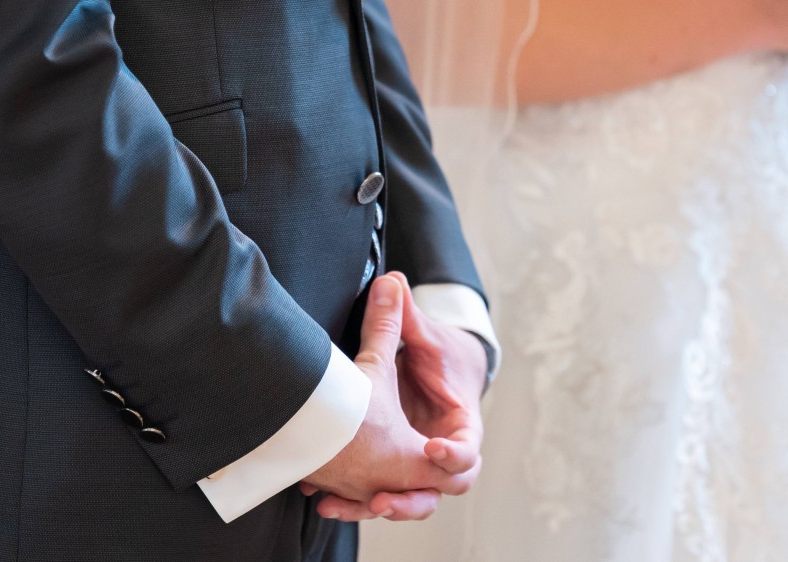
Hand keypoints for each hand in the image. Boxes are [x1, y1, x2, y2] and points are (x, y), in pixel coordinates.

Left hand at [298, 276, 464, 521]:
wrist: (450, 373)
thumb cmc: (443, 356)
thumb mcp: (426, 337)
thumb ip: (406, 317)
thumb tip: (391, 279)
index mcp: (462, 427)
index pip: (467, 454)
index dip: (452, 456)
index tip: (429, 449)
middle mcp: (443, 455)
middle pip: (437, 492)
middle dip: (410, 501)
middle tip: (381, 497)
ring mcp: (419, 470)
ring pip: (403, 503)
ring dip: (372, 507)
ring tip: (337, 503)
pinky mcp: (394, 475)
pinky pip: (376, 497)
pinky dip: (351, 502)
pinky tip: (319, 498)